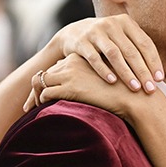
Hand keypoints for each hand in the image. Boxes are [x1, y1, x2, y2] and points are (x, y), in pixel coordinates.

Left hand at [24, 53, 157, 118]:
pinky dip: (41, 102)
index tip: (45, 93)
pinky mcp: (70, 87)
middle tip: (29, 105)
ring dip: (35, 96)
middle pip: (46, 73)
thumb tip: (86, 87)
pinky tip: (42, 110)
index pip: (58, 66)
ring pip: (41, 81)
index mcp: (83, 56)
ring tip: (32, 109)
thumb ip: (95, 76)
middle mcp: (74, 61)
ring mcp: (71, 73)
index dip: (50, 80)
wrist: (136, 98)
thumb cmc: (127, 91)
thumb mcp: (109, 78)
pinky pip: (46, 93)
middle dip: (36, 88)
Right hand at [50, 14, 163, 93]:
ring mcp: (95, 32)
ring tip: (135, 88)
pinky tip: (112, 82)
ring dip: (126, 72)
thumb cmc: (107, 41)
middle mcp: (112, 24)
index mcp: (126, 23)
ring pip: (114, 54)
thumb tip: (159, 75)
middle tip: (150, 88)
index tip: (159, 79)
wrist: (74, 33)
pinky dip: (104, 70)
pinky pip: (94, 58)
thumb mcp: (122, 37)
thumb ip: (137, 49)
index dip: (154, 61)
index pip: (145, 43)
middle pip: (131, 50)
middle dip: (142, 71)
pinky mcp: (81, 42)